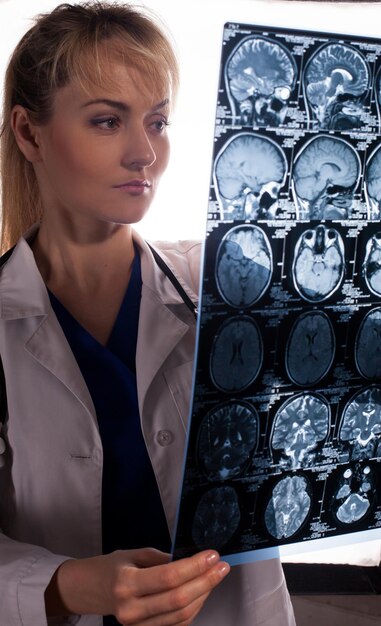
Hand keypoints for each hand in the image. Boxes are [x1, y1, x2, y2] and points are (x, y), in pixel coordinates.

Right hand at [45, 547, 229, 624]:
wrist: (90, 591)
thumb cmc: (112, 568)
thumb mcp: (132, 554)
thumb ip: (161, 558)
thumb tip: (190, 559)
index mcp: (126, 583)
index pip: (168, 577)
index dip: (194, 567)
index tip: (211, 555)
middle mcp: (131, 609)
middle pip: (178, 599)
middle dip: (205, 581)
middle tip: (221, 566)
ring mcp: (138, 625)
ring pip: (182, 615)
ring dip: (204, 595)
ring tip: (214, 576)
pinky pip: (177, 624)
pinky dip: (195, 608)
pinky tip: (202, 591)